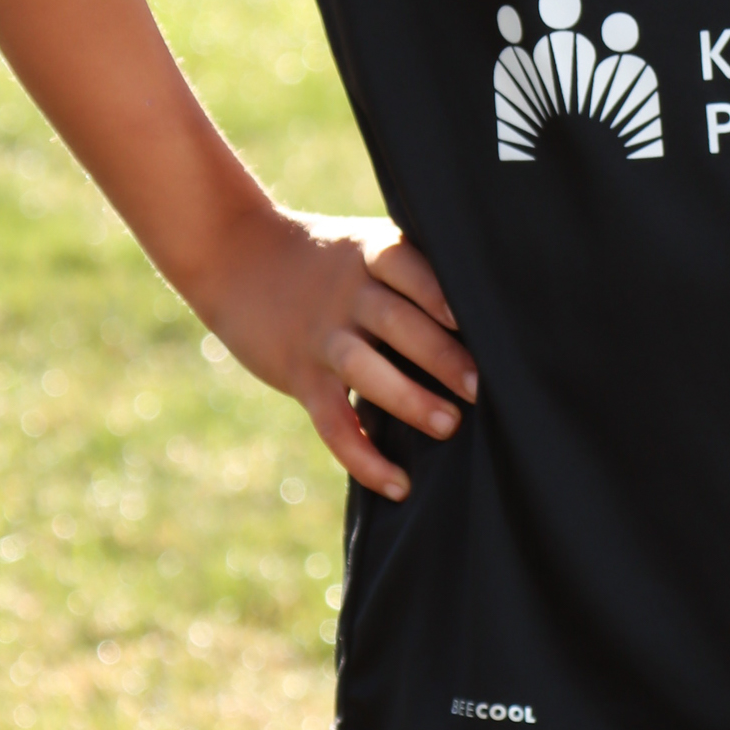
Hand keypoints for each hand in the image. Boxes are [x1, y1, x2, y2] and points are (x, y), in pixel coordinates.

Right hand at [201, 206, 477, 502]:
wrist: (238, 258)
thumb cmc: (328, 259)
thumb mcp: (366, 246)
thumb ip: (414, 270)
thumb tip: (491, 312)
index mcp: (371, 253)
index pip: (406, 264)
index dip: (438, 289)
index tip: (478, 317)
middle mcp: (346, 292)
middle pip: (395, 320)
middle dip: (440, 354)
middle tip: (482, 387)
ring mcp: (321, 335)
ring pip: (364, 368)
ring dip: (408, 399)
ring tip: (449, 426)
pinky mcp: (299, 375)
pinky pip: (332, 421)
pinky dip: (363, 456)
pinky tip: (398, 483)